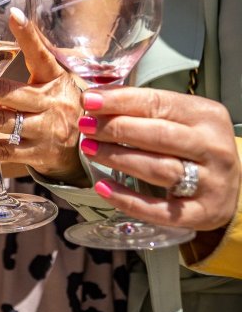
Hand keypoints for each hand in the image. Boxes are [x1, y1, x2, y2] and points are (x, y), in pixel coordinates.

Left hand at [0, 10, 87, 184]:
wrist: (89, 146)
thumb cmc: (65, 102)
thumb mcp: (58, 75)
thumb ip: (38, 50)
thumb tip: (15, 14)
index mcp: (55, 78)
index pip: (42, 54)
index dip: (29, 35)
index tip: (13, 14)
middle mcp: (50, 104)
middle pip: (5, 94)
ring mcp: (43, 131)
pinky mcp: (35, 154)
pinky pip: (0, 152)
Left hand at [81, 87, 239, 230]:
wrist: (230, 184)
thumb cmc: (192, 144)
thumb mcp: (178, 118)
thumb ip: (143, 107)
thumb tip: (94, 98)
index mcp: (206, 116)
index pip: (158, 103)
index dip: (120, 101)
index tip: (89, 100)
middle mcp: (214, 148)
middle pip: (159, 135)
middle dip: (116, 129)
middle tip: (85, 126)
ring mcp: (212, 182)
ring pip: (159, 169)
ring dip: (118, 158)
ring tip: (89, 149)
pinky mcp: (203, 213)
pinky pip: (160, 210)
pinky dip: (128, 199)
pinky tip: (102, 187)